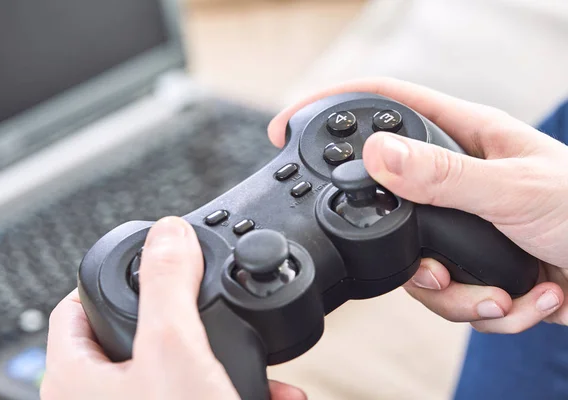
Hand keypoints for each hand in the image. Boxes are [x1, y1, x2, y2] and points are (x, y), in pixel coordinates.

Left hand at [41, 217, 305, 399]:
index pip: (79, 305)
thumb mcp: (174, 351)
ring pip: (183, 371)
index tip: (158, 259)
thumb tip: (168, 231)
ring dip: (228, 362)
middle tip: (216, 307)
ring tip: (262, 360)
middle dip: (192, 323)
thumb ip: (168, 285)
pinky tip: (279, 396)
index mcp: (76, 377)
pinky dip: (240, 392)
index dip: (120, 275)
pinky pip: (205, 397)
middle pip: (141, 336)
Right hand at [268, 77, 567, 332]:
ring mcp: (464, 228)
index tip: (285, 127)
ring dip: (463, 298)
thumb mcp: (514, 189)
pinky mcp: (477, 267)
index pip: (382, 106)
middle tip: (440, 274)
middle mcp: (456, 183)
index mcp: (463, 139)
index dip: (330, 107)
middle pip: (388, 208)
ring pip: (419, 269)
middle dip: (411, 258)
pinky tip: (534, 297)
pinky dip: (492, 310)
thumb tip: (375, 155)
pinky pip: (454, 298)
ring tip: (506, 294)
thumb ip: (442, 176)